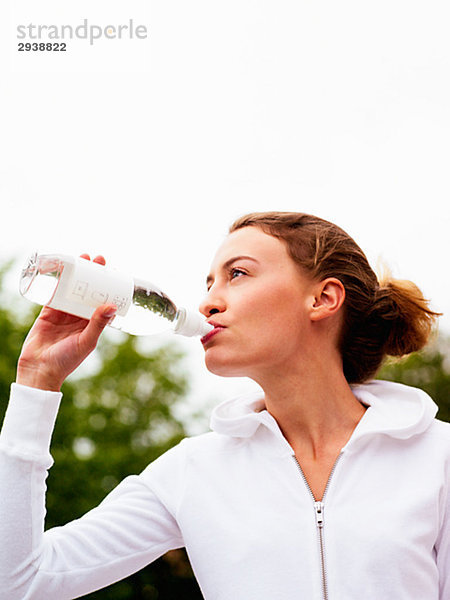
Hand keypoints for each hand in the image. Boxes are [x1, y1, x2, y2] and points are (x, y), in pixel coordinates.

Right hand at [16, 255, 116, 391]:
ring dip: (76, 275)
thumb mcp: (86, 341)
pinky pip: (54, 294)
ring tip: (81, 258)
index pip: (102, 300)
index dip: (107, 286)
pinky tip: (61, 269)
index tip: (112, 271)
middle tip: (97, 259)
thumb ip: (98, 324)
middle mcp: (79, 317)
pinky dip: (57, 282)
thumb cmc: (67, 360)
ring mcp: (63, 314)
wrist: (40, 370)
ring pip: (71, 290)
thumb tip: (112, 306)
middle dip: (93, 275)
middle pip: (88, 291)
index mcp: (92, 324)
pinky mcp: (48, 313)